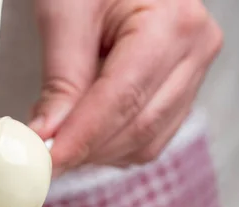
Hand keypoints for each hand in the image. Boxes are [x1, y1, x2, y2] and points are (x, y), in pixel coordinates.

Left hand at [29, 0, 222, 174]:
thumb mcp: (65, 13)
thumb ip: (60, 79)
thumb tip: (47, 135)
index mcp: (172, 23)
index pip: (123, 98)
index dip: (82, 137)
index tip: (48, 161)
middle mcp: (195, 50)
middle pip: (139, 126)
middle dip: (87, 149)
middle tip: (43, 156)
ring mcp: (195, 73)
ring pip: (146, 141)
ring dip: (98, 151)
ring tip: (62, 133)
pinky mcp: (182, 92)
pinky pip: (150, 138)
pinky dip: (112, 145)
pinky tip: (85, 130)